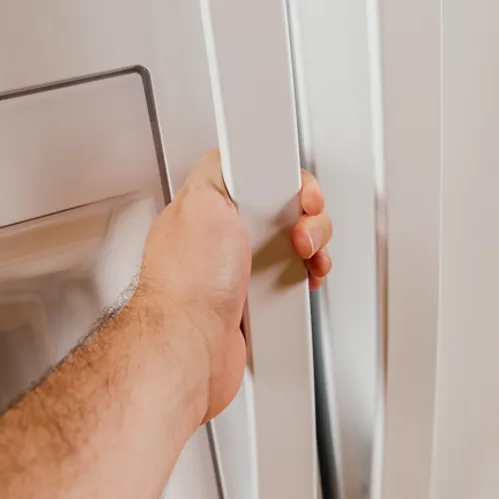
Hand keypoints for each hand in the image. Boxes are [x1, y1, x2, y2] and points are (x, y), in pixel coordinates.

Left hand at [134, 150, 332, 422]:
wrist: (191, 346)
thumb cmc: (187, 284)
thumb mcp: (201, 199)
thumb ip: (220, 169)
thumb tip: (238, 152)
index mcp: (207, 205)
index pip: (259, 174)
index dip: (286, 180)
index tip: (299, 194)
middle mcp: (223, 236)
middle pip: (285, 208)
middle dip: (306, 217)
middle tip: (301, 232)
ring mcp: (240, 268)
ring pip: (294, 244)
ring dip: (312, 249)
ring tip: (304, 259)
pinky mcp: (256, 298)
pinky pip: (293, 279)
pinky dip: (305, 279)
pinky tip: (302, 280)